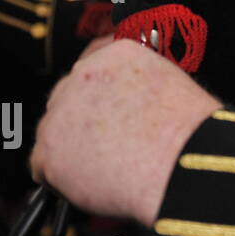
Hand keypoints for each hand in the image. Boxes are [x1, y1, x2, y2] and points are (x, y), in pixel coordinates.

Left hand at [30, 40, 221, 226]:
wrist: (182, 162)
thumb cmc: (190, 132)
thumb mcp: (174, 84)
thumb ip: (140, 83)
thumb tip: (129, 101)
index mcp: (116, 55)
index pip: (91, 62)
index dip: (98, 90)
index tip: (106, 105)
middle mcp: (82, 76)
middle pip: (67, 98)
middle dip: (82, 121)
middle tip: (111, 143)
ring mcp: (61, 113)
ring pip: (53, 133)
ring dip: (73, 150)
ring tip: (110, 166)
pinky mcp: (48, 151)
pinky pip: (44, 167)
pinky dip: (63, 179)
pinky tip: (94, 181)